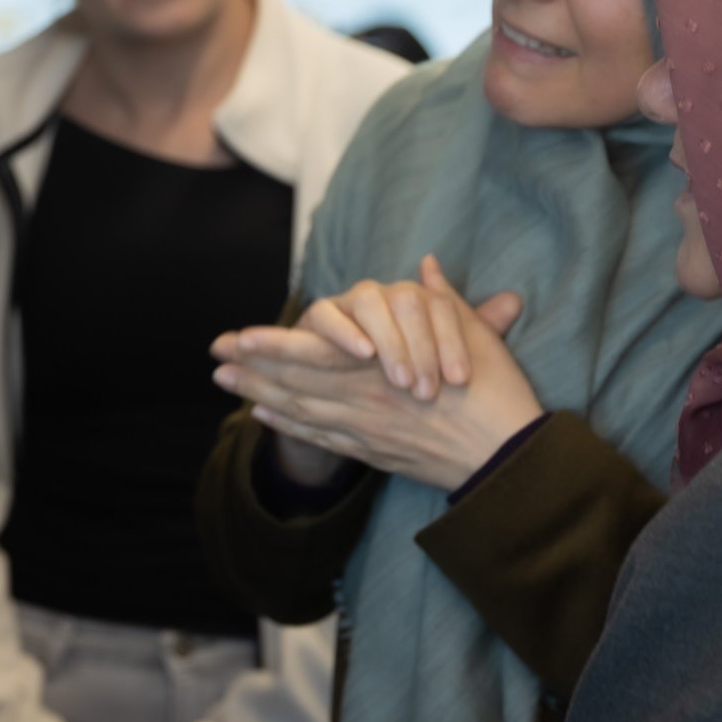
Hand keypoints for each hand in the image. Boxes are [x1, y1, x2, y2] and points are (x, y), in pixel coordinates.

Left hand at [213, 260, 540, 490]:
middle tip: (215, 356)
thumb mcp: (471, 333)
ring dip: (260, 393)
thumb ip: (441, 299)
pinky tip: (264, 414)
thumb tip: (426, 264)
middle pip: (296, 382)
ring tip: (227, 381)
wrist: (506, 457)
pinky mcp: (374, 454)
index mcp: (384, 366)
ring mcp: (366, 431)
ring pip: (302, 410)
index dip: (272, 344)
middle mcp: (365, 399)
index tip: (238, 335)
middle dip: (252, 368)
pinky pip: (321, 438)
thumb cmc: (495, 391)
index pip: (315, 352)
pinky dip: (289, 426)